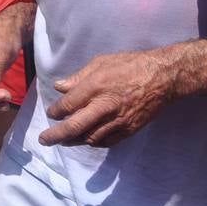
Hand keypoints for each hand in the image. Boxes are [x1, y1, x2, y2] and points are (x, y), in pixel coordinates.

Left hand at [40, 48, 176, 146]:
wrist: (162, 78)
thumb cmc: (130, 65)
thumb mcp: (100, 62)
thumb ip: (78, 77)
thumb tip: (59, 87)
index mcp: (95, 87)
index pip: (68, 105)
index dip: (56, 112)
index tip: (51, 114)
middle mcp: (105, 106)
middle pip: (75, 127)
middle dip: (56, 135)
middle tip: (44, 140)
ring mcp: (118, 120)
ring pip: (90, 137)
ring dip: (74, 141)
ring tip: (63, 141)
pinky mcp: (130, 129)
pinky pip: (107, 141)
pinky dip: (94, 142)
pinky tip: (87, 140)